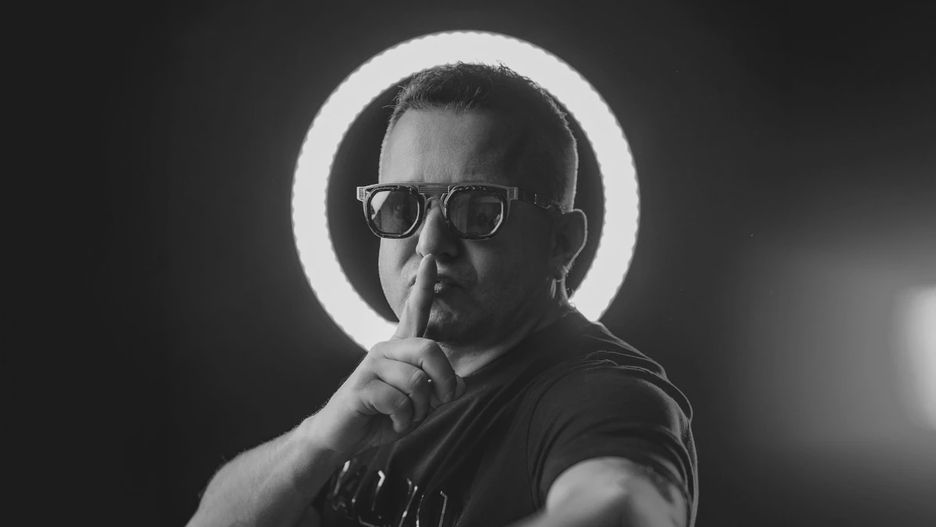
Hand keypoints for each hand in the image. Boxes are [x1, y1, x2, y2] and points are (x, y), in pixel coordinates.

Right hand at [311, 254, 465, 454]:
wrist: (342, 437)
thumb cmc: (382, 415)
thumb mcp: (419, 404)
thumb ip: (439, 391)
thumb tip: (461, 384)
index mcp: (400, 348)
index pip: (415, 311)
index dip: (425, 286)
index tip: (432, 258)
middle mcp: (385, 349)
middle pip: (429, 351)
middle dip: (444, 382)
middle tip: (439, 402)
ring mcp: (371, 366)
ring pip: (415, 382)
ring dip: (419, 409)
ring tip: (406, 416)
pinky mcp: (360, 386)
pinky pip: (398, 401)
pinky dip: (403, 420)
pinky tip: (391, 422)